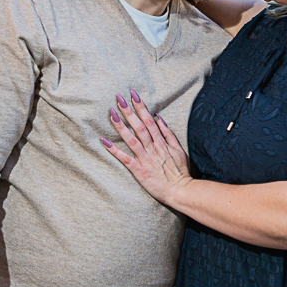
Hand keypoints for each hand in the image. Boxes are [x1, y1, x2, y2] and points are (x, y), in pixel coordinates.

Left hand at [101, 91, 191, 206]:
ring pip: (131, 140)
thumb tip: (159, 118)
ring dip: (121, 127)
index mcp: (161, 142)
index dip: (140, 107)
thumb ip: (169, 134)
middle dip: (129, 111)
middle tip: (118, 98)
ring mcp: (145, 159)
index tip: (133, 95)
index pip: (149, 120)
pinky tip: (105, 142)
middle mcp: (152, 148)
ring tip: (111, 114)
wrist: (181, 191)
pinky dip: (115, 151)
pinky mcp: (140, 172)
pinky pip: (126, 160)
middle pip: (139, 126)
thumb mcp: (178, 149)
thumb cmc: (180, 172)